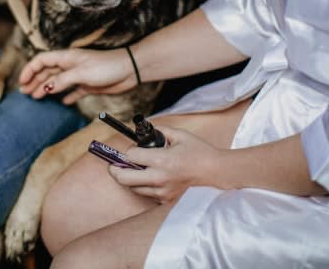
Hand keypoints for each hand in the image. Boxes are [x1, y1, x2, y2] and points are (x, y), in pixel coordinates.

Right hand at [18, 48, 137, 104]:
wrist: (129, 70)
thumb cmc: (107, 66)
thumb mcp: (81, 73)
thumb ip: (63, 80)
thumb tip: (46, 87)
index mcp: (67, 58)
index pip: (42, 60)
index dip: (30, 70)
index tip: (22, 82)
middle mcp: (70, 65)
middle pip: (47, 72)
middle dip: (35, 81)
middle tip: (25, 93)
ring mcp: (79, 75)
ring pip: (58, 82)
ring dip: (46, 88)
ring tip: (36, 97)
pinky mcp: (88, 85)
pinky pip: (73, 91)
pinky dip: (66, 96)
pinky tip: (62, 102)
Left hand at [108, 126, 227, 203]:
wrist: (216, 172)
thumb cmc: (199, 152)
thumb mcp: (179, 135)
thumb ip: (160, 130)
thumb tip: (146, 129)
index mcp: (162, 160)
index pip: (131, 156)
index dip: (128, 151)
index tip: (131, 148)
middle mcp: (160, 178)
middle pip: (124, 178)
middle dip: (114, 170)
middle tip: (113, 165)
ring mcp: (163, 191)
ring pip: (133, 188)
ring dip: (128, 179)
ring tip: (130, 170)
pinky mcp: (166, 200)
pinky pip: (147, 194)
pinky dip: (143, 186)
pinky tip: (148, 178)